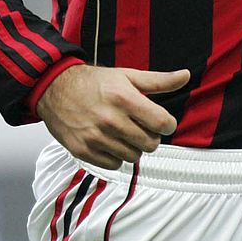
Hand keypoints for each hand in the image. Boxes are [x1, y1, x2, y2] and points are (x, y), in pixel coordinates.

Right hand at [35, 64, 189, 168]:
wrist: (55, 90)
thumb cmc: (95, 82)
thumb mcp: (128, 75)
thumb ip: (159, 80)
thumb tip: (186, 76)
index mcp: (124, 98)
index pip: (161, 123)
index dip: (167, 124)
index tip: (162, 122)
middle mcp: (110, 120)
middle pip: (150, 144)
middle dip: (151, 136)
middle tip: (142, 127)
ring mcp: (96, 138)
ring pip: (134, 157)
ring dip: (134, 147)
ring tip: (125, 133)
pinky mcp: (83, 151)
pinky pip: (114, 165)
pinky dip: (117, 156)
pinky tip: (112, 142)